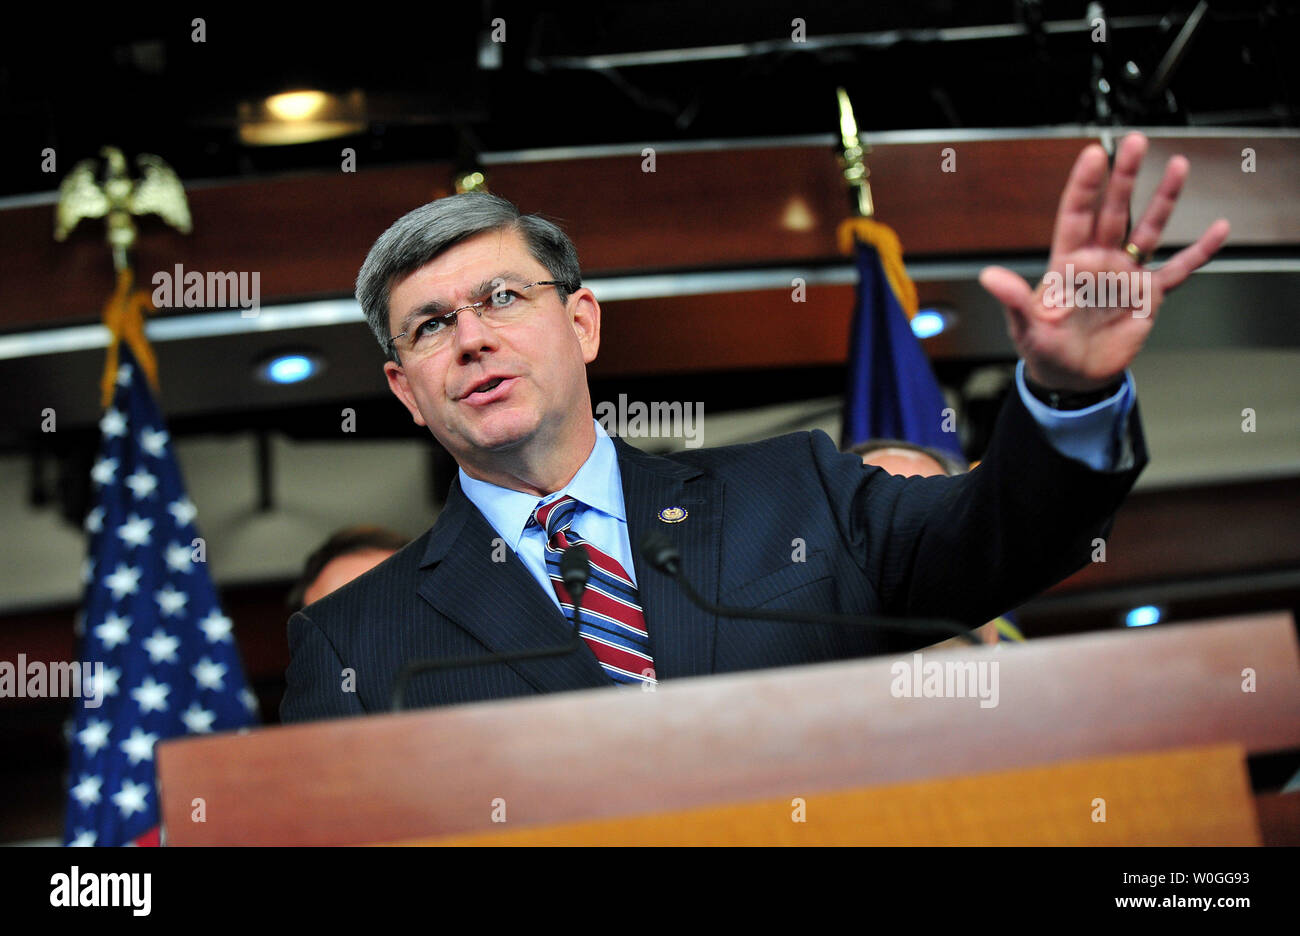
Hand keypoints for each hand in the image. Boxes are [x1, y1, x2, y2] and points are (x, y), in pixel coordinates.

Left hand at [979, 132, 1229, 391]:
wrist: (1072, 378)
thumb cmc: (1045, 350)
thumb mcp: (1026, 326)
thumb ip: (1013, 299)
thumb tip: (989, 276)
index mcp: (1067, 263)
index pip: (1076, 215)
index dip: (1085, 186)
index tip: (1094, 155)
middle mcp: (1099, 260)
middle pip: (1114, 210)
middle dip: (1125, 176)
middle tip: (1135, 142)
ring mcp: (1126, 274)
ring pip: (1148, 229)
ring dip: (1163, 199)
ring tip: (1177, 166)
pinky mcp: (1148, 295)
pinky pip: (1177, 269)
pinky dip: (1198, 252)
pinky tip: (1217, 230)